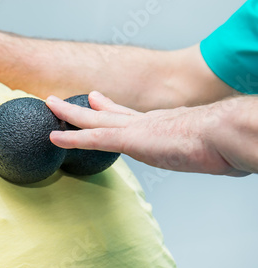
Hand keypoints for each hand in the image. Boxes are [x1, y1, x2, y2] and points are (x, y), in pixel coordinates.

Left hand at [47, 91, 254, 176]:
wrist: (227, 135)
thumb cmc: (224, 144)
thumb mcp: (208, 148)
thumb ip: (202, 150)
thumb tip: (217, 158)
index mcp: (161, 125)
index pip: (129, 115)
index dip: (110, 108)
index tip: (96, 101)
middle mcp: (144, 123)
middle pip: (107, 114)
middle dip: (85, 107)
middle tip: (64, 99)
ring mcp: (136, 130)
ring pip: (94, 121)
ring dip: (70, 114)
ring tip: (50, 105)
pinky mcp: (130, 140)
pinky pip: (93, 139)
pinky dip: (72, 137)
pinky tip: (54, 136)